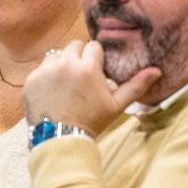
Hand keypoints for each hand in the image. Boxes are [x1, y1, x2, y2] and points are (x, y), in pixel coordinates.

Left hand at [23, 40, 159, 135]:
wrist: (61, 140)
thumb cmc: (92, 122)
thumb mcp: (116, 105)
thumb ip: (136, 85)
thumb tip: (156, 71)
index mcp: (88, 66)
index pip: (93, 47)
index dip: (96, 60)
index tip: (97, 73)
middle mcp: (65, 63)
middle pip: (74, 46)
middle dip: (79, 58)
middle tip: (82, 78)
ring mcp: (45, 71)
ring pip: (56, 55)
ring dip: (62, 64)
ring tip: (67, 85)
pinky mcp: (31, 80)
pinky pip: (41, 69)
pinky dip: (47, 77)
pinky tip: (53, 93)